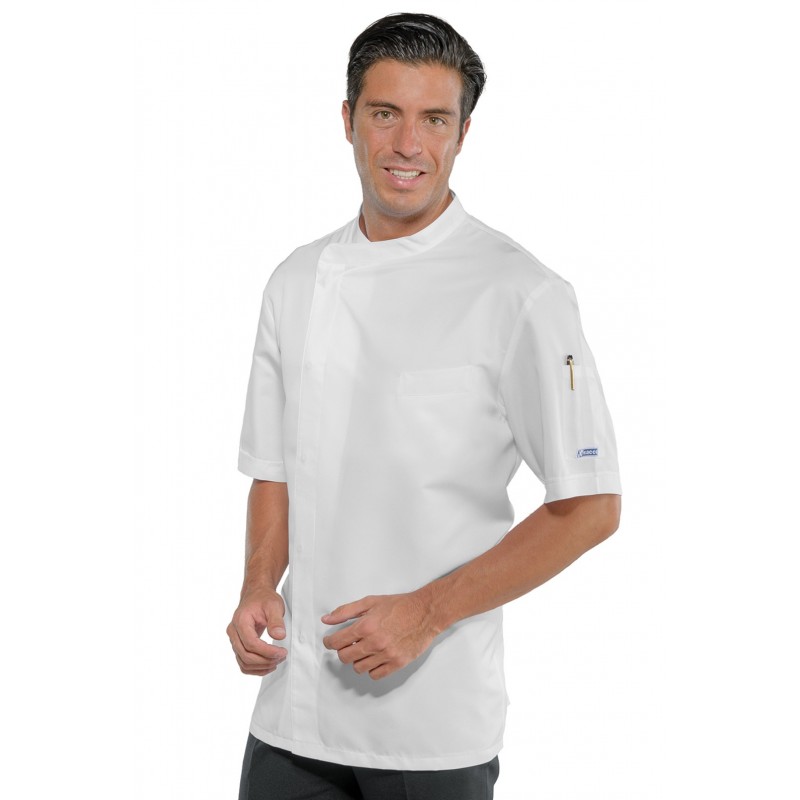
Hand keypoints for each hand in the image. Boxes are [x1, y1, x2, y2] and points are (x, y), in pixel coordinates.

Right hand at [227, 589, 287, 675]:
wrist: (256, 595)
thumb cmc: (264, 599)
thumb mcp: (274, 605)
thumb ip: (276, 621)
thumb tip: (279, 636)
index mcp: (240, 621)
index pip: (251, 644)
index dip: (267, 652)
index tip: (282, 652)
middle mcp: (233, 632)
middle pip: (246, 656)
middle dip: (266, 660)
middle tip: (282, 656)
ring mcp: (234, 640)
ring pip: (244, 662)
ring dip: (262, 666)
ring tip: (277, 660)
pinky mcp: (238, 645)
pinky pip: (243, 663)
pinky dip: (256, 668)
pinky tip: (269, 665)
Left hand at [321, 592, 439, 680]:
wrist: (425, 612)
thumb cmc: (399, 606)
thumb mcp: (370, 602)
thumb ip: (346, 611)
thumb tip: (326, 619)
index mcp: (366, 626)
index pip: (336, 642)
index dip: (329, 642)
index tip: (330, 641)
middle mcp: (374, 643)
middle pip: (345, 657)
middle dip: (343, 651)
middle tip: (349, 644)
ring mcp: (386, 655)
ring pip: (358, 668)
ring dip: (357, 660)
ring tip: (364, 649)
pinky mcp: (397, 663)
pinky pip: (375, 675)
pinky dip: (371, 668)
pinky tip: (375, 658)